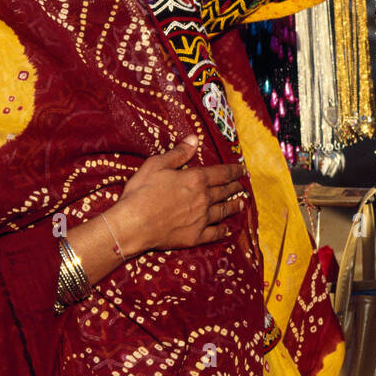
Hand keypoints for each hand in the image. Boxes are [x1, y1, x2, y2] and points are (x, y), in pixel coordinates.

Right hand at [115, 137, 249, 255]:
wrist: (133, 224)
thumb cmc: (142, 192)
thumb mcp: (157, 164)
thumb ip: (178, 153)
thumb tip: (194, 139)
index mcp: (196, 179)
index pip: (222, 173)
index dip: (234, 171)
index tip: (242, 170)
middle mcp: (204, 198)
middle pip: (225, 191)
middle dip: (235, 187)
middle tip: (242, 186)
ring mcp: (201, 219)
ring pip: (223, 211)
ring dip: (234, 206)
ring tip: (241, 203)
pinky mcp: (195, 236)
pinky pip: (214, 233)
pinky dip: (223, 231)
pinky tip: (227, 229)